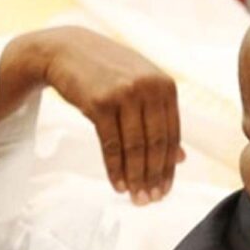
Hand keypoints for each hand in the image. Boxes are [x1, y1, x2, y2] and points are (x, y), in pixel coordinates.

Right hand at [0, 26, 183, 204]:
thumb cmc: (109, 72)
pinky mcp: (99, 102)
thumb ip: (162, 120)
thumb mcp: (142, 89)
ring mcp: (124, 94)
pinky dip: (114, 168)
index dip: (169, 166)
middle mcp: (149, 88)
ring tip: (135, 197)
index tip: (166, 189)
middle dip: (153, 176)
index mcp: (166, 87)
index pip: (172, 135)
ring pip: (134, 147)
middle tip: (151, 199)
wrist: (67, 50)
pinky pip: (111, 144)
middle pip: (156, 144)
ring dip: (135, 177)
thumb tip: (181, 158)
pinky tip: (117, 184)